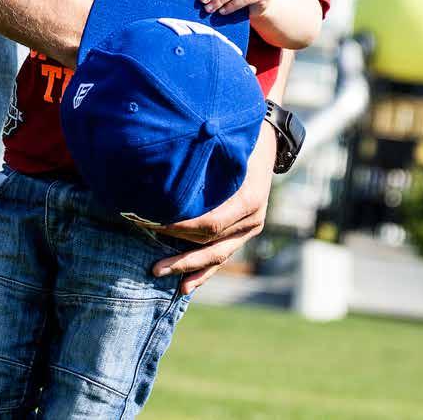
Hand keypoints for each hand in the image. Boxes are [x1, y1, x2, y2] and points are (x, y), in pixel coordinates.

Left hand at [151, 120, 276, 293]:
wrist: (269, 141)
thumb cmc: (242, 138)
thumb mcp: (228, 144)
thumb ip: (206, 157)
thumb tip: (170, 163)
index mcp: (247, 199)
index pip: (210, 223)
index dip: (182, 229)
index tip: (154, 227)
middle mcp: (252, 219)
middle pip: (213, 245)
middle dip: (182, 258)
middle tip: (154, 267)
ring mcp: (251, 227)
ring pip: (219, 255)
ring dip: (191, 269)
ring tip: (165, 278)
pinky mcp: (245, 231)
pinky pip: (224, 255)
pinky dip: (205, 271)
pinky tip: (186, 285)